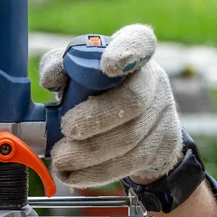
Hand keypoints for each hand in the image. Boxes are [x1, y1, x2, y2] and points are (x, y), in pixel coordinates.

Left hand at [40, 24, 182, 186]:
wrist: (129, 129)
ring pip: (130, 138)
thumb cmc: (94, 91)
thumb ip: (59, 66)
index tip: (108, 65)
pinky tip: (74, 175)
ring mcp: (164, 112)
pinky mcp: (165, 144)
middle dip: (96, 118)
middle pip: (133, 99)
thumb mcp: (73, 73)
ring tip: (61, 159)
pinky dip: (98, 172)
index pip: (139, 41)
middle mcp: (154, 78)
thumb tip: (51, 79)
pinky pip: (131, 162)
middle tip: (67, 129)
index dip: (127, 51)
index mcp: (132, 51)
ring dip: (89, 153)